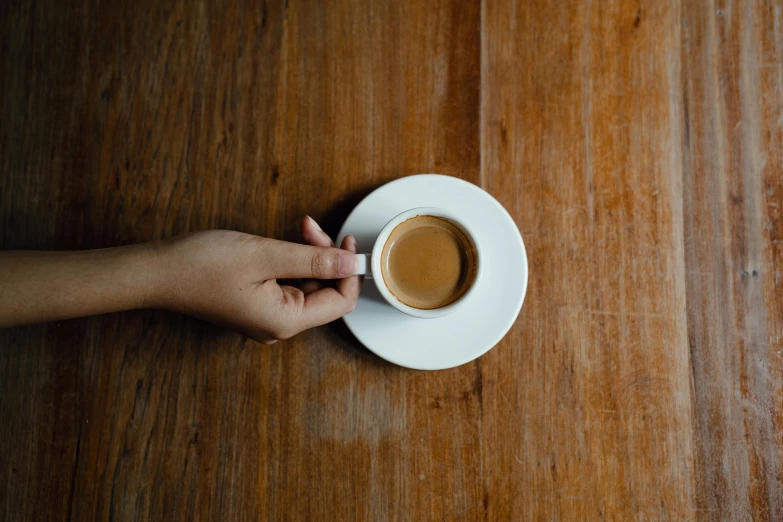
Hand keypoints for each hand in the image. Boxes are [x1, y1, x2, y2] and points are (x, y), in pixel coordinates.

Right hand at [153, 217, 360, 343]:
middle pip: (324, 292)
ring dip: (308, 255)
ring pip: (306, 285)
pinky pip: (287, 285)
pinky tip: (282, 243)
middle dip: (325, 256)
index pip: (340, 303)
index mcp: (285, 321)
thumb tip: (351, 262)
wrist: (157, 272)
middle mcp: (278, 325)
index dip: (349, 272)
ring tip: (298, 228)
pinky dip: (291, 262)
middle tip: (309, 226)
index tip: (349, 242)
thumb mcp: (265, 255)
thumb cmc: (202, 265)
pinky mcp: (255, 305)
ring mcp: (266, 317)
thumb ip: (313, 260)